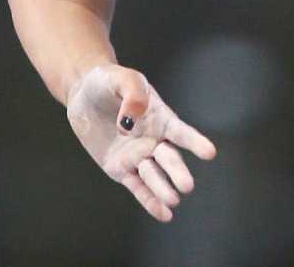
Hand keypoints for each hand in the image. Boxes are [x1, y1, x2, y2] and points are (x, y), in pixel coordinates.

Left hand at [65, 64, 216, 222]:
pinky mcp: (121, 169)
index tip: (209, 152)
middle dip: (177, 172)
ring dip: (163, 189)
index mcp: (161, 119)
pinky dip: (150, 201)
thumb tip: (129, 123)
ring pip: (154, 176)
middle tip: (186, 185)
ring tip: (172, 199)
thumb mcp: (121, 78)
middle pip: (169, 159)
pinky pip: (137, 187)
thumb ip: (132, 94)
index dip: (194, 142)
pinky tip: (164, 214)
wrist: (83, 93)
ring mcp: (138, 157)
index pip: (181, 132)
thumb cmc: (108, 82)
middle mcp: (154, 141)